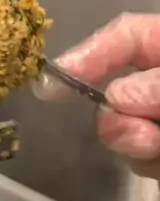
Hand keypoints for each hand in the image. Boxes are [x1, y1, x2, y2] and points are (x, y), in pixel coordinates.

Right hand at [35, 14, 159, 176]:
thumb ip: (159, 86)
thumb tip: (117, 96)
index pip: (128, 36)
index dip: (91, 52)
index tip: (51, 84)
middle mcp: (158, 86)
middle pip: (118, 90)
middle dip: (113, 113)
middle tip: (120, 131)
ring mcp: (157, 121)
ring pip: (125, 131)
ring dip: (134, 144)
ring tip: (156, 149)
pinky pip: (141, 160)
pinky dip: (148, 164)